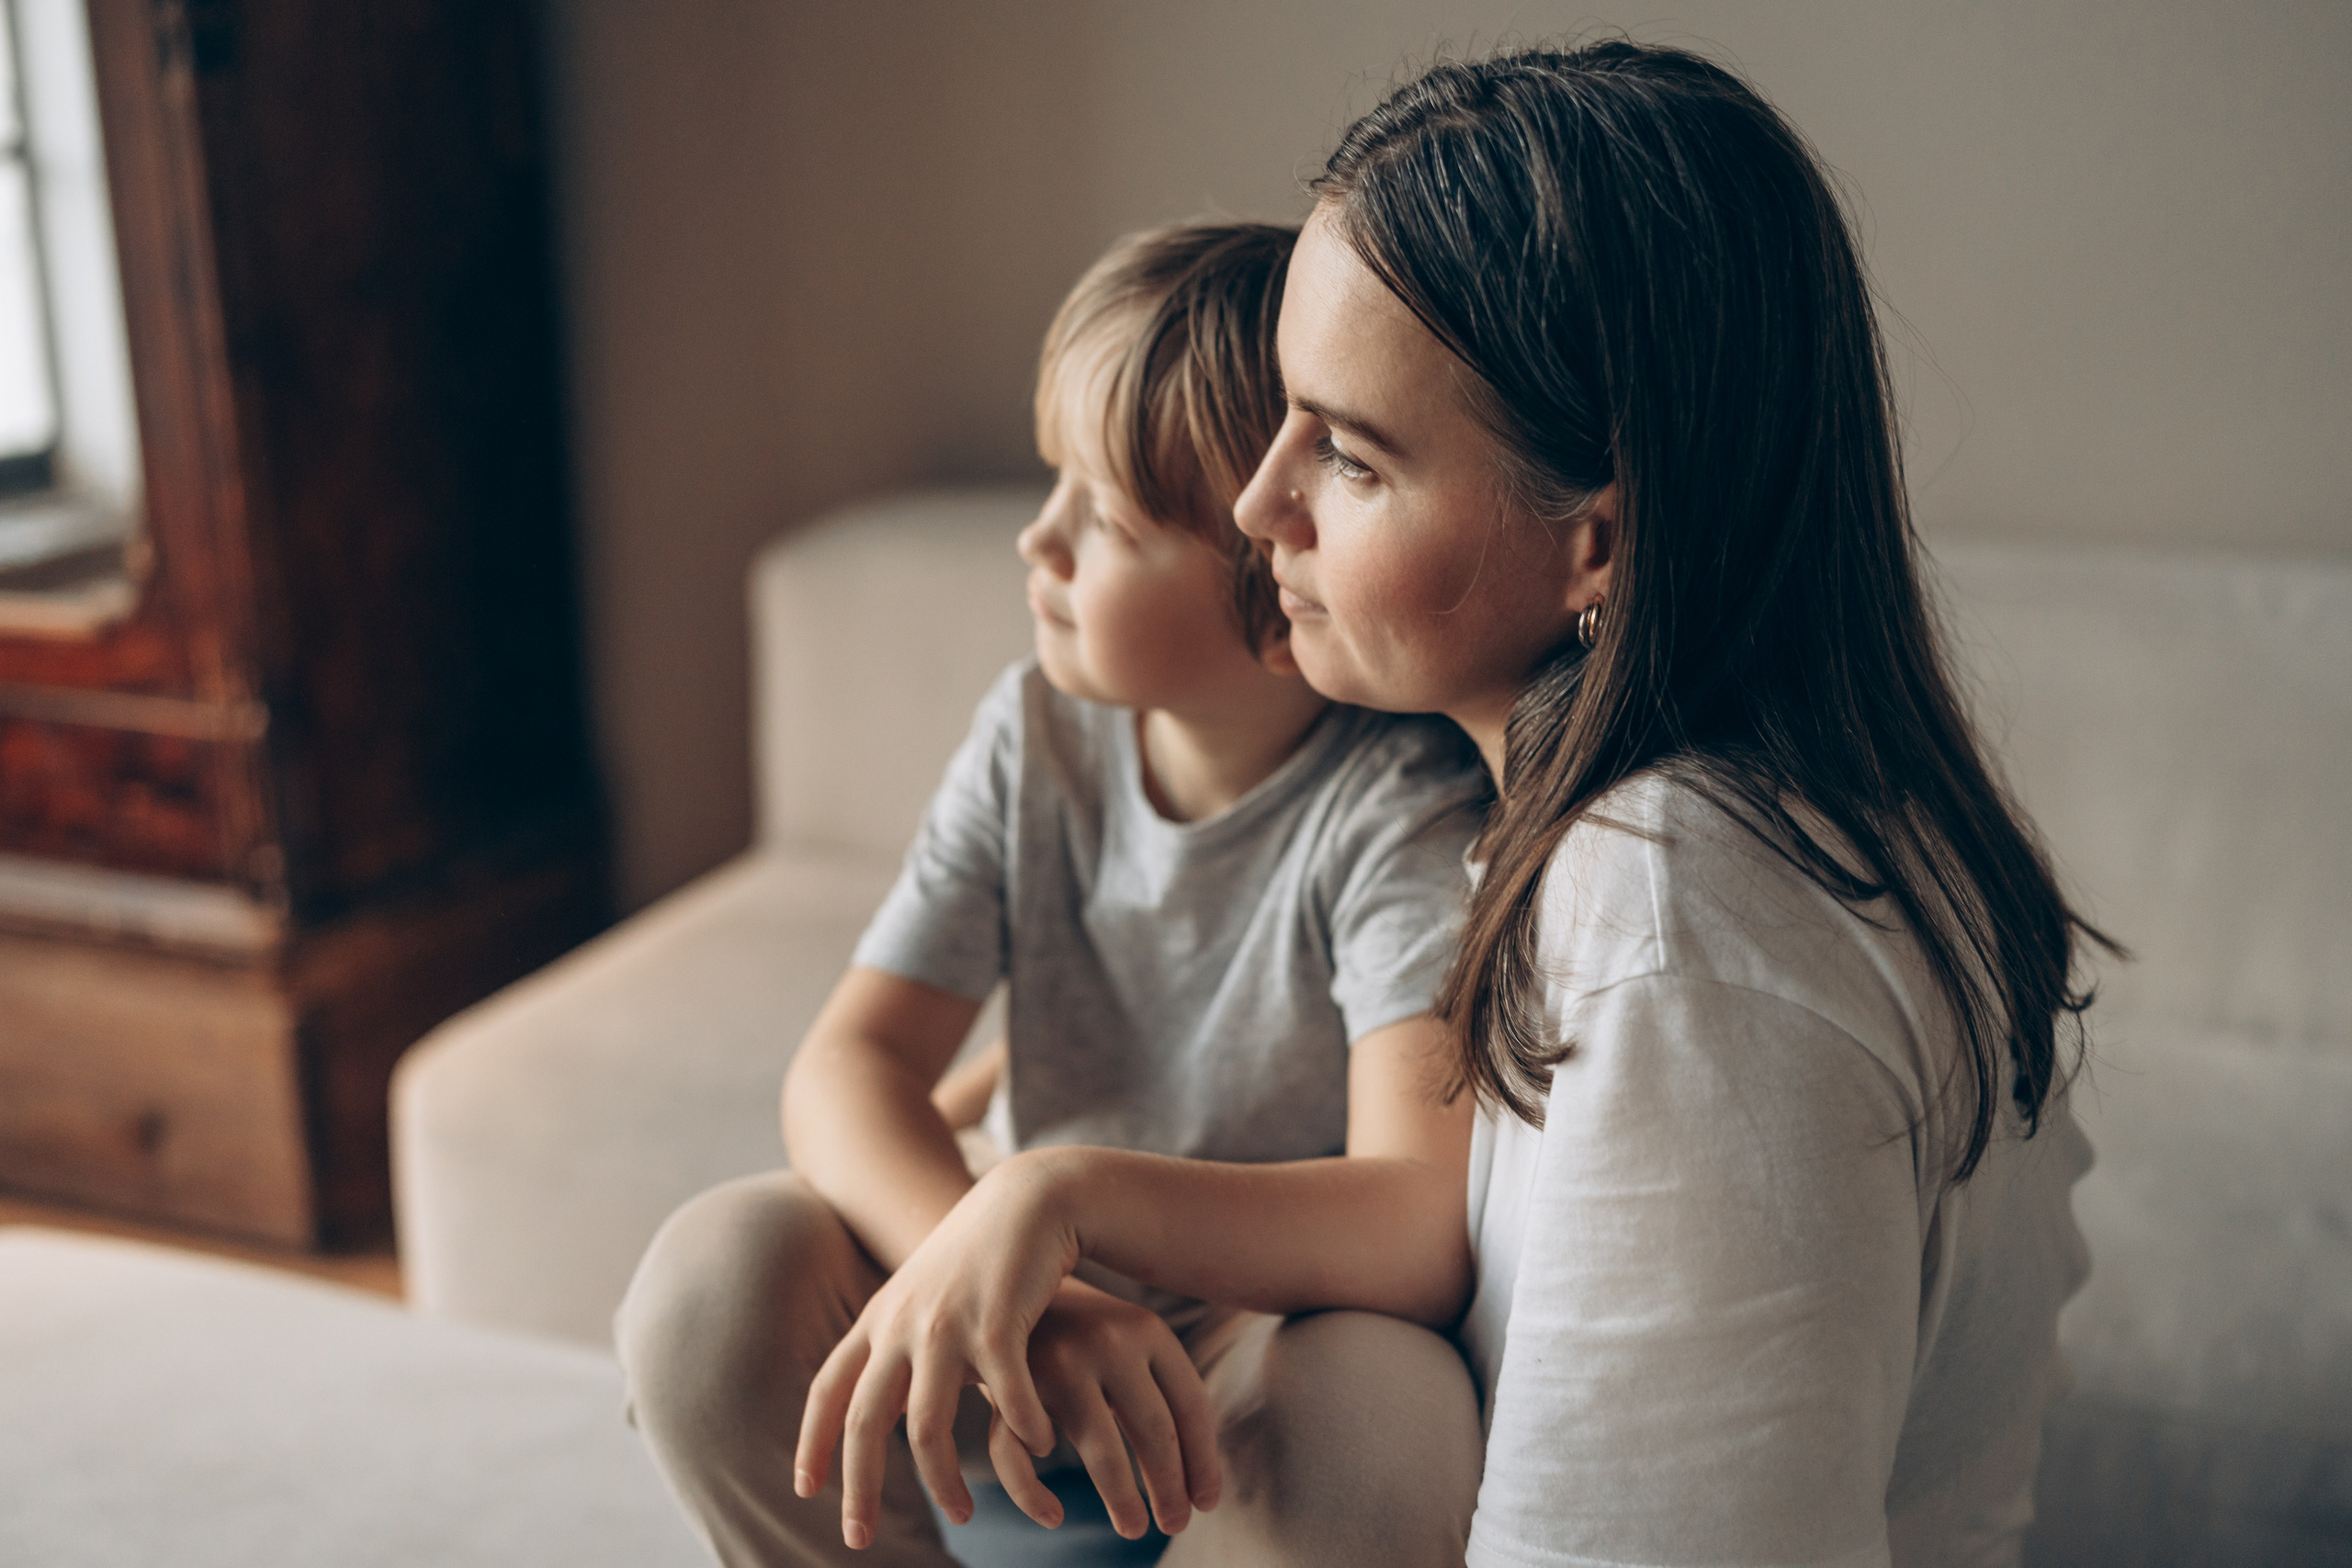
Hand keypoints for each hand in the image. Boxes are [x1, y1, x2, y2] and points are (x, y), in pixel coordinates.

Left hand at [791, 1151, 1217, 1546]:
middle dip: (856, 1488)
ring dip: (943, 1482)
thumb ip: (898, 1346)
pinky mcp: (998, 1324)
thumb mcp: (923, 1297)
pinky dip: (1022, 1432)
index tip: (805, 1491)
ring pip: (928, 1427)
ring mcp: (947, 1324)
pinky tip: (1040, 1448)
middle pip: (864, 1422)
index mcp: (879, 1318)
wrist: (1028, 1198)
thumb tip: (883, 1405)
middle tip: (855, 1540)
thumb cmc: (979, 1257)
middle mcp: (902, 1324)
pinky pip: (1006, 1399)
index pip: (827, 1389)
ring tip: (963, 1514)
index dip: (811, 1442)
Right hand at [984, 1278, 1221, 1540]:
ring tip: (1135, 1528)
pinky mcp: (1008, 1384)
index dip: (1203, 1461)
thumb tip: (1200, 1487)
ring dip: (1122, 1498)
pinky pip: (1022, 1455)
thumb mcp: (1127, 1342)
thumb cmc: (1081, 1329)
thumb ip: (1159, 1392)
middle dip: (1169, 1488)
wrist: (1005, 1278)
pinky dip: (1033, 1494)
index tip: (1206, 1503)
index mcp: (1147, 1328)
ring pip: (1101, 1448)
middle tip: (1176, 1524)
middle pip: (1155, 1430)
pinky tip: (1055, 1517)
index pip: (1191, 1406)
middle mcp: (1107, 1340)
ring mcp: (1058, 1362)